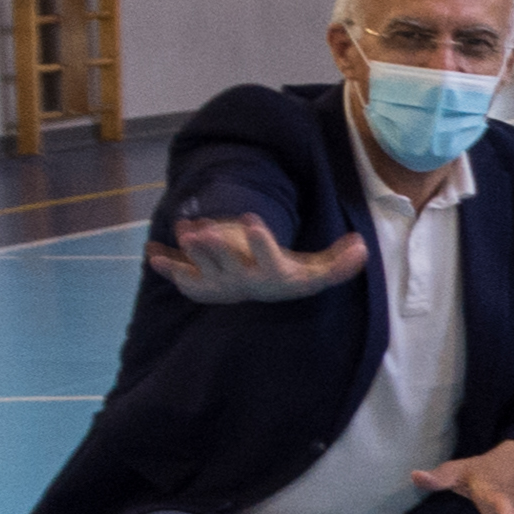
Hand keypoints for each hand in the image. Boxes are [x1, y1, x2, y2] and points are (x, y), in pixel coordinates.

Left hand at [146, 210, 367, 305]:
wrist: (262, 294)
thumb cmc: (291, 276)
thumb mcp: (318, 271)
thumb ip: (340, 261)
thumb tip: (362, 246)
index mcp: (271, 274)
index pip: (267, 258)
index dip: (259, 240)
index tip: (251, 219)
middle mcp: (244, 282)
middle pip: (227, 264)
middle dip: (213, 247)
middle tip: (200, 230)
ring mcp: (219, 283)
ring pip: (201, 267)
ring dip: (190, 251)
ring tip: (184, 229)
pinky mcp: (201, 283)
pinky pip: (180, 275)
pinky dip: (166, 265)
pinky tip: (151, 253)